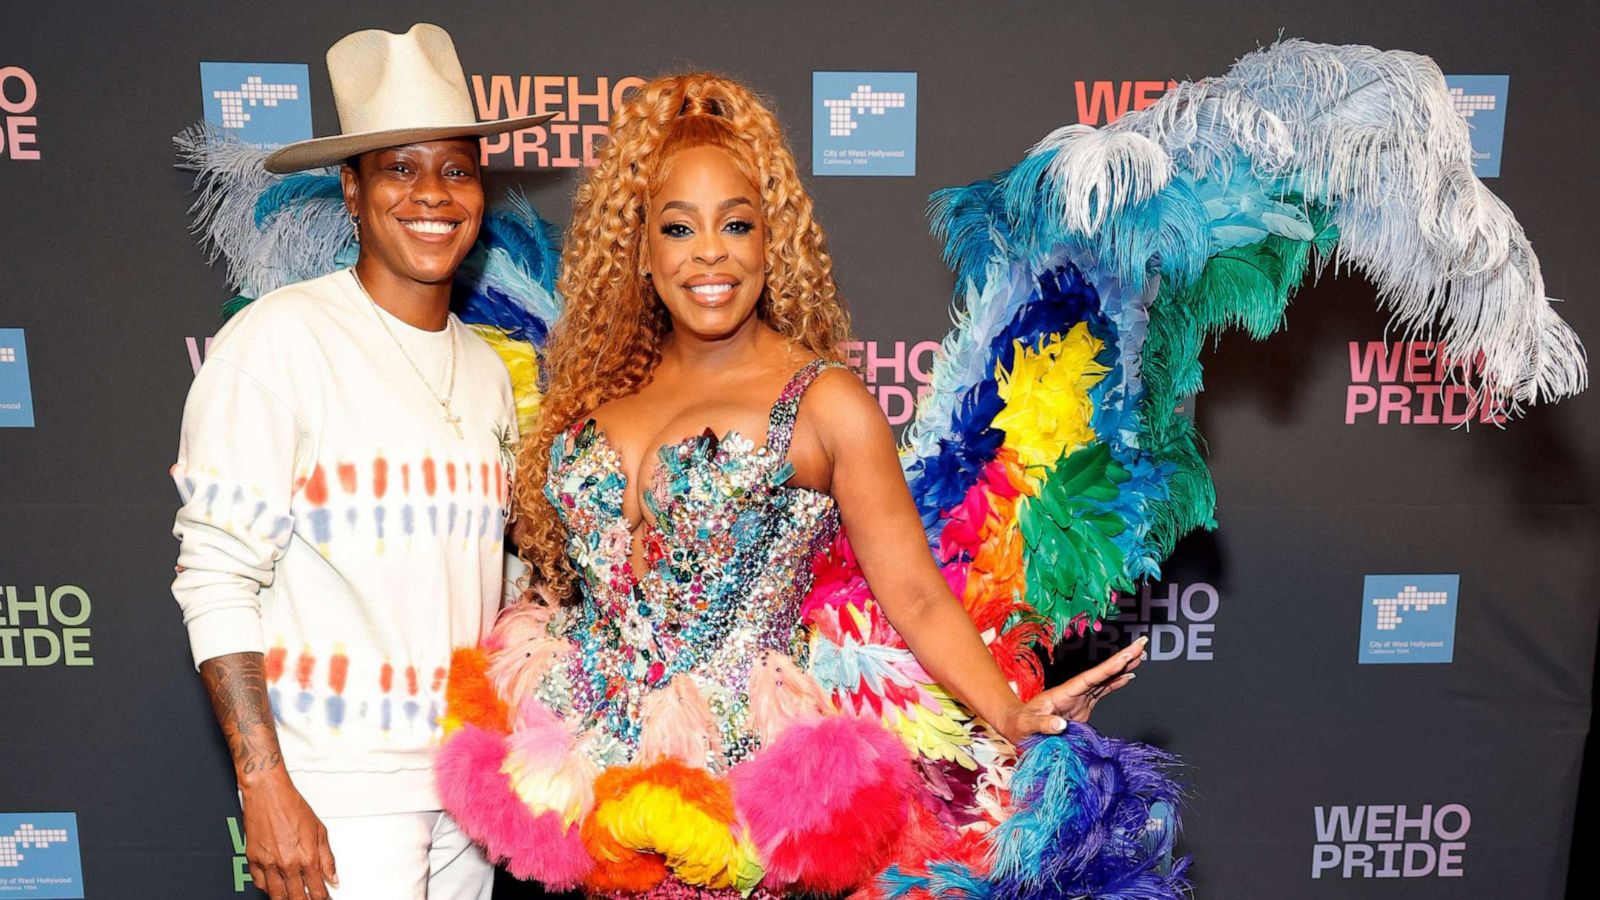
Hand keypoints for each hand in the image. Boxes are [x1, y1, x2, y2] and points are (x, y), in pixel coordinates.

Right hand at [239, 778, 337, 899]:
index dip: (322, 898)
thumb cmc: (292, 806)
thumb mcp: (319, 831)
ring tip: (293, 897)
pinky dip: (268, 888)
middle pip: (296, 897)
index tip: (324, 899)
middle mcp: (287, 863)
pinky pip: (260, 883)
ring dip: (286, 899)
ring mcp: (269, 863)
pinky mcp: (253, 860)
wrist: (268, 794)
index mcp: (307, 857)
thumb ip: (327, 858)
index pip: (317, 890)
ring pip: (276, 895)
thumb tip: (333, 877)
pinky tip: (275, 886)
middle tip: (309, 899)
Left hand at [999, 635, 1147, 741]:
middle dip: (1122, 659)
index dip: (1110, 667)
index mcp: (1064, 693)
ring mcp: (1079, 698)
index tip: (1126, 655)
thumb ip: (1043, 725)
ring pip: (1105, 679)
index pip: (1091, 677)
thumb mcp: (1028, 726)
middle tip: (1141, 644)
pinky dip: (1116, 683)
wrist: (1016, 727)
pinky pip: (1102, 692)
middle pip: (1102, 672)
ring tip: (1140, 656)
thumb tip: (1061, 726)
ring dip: (1122, 668)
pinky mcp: (1082, 708)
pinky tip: (1128, 677)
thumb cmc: (1020, 725)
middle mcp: (1074, 691)